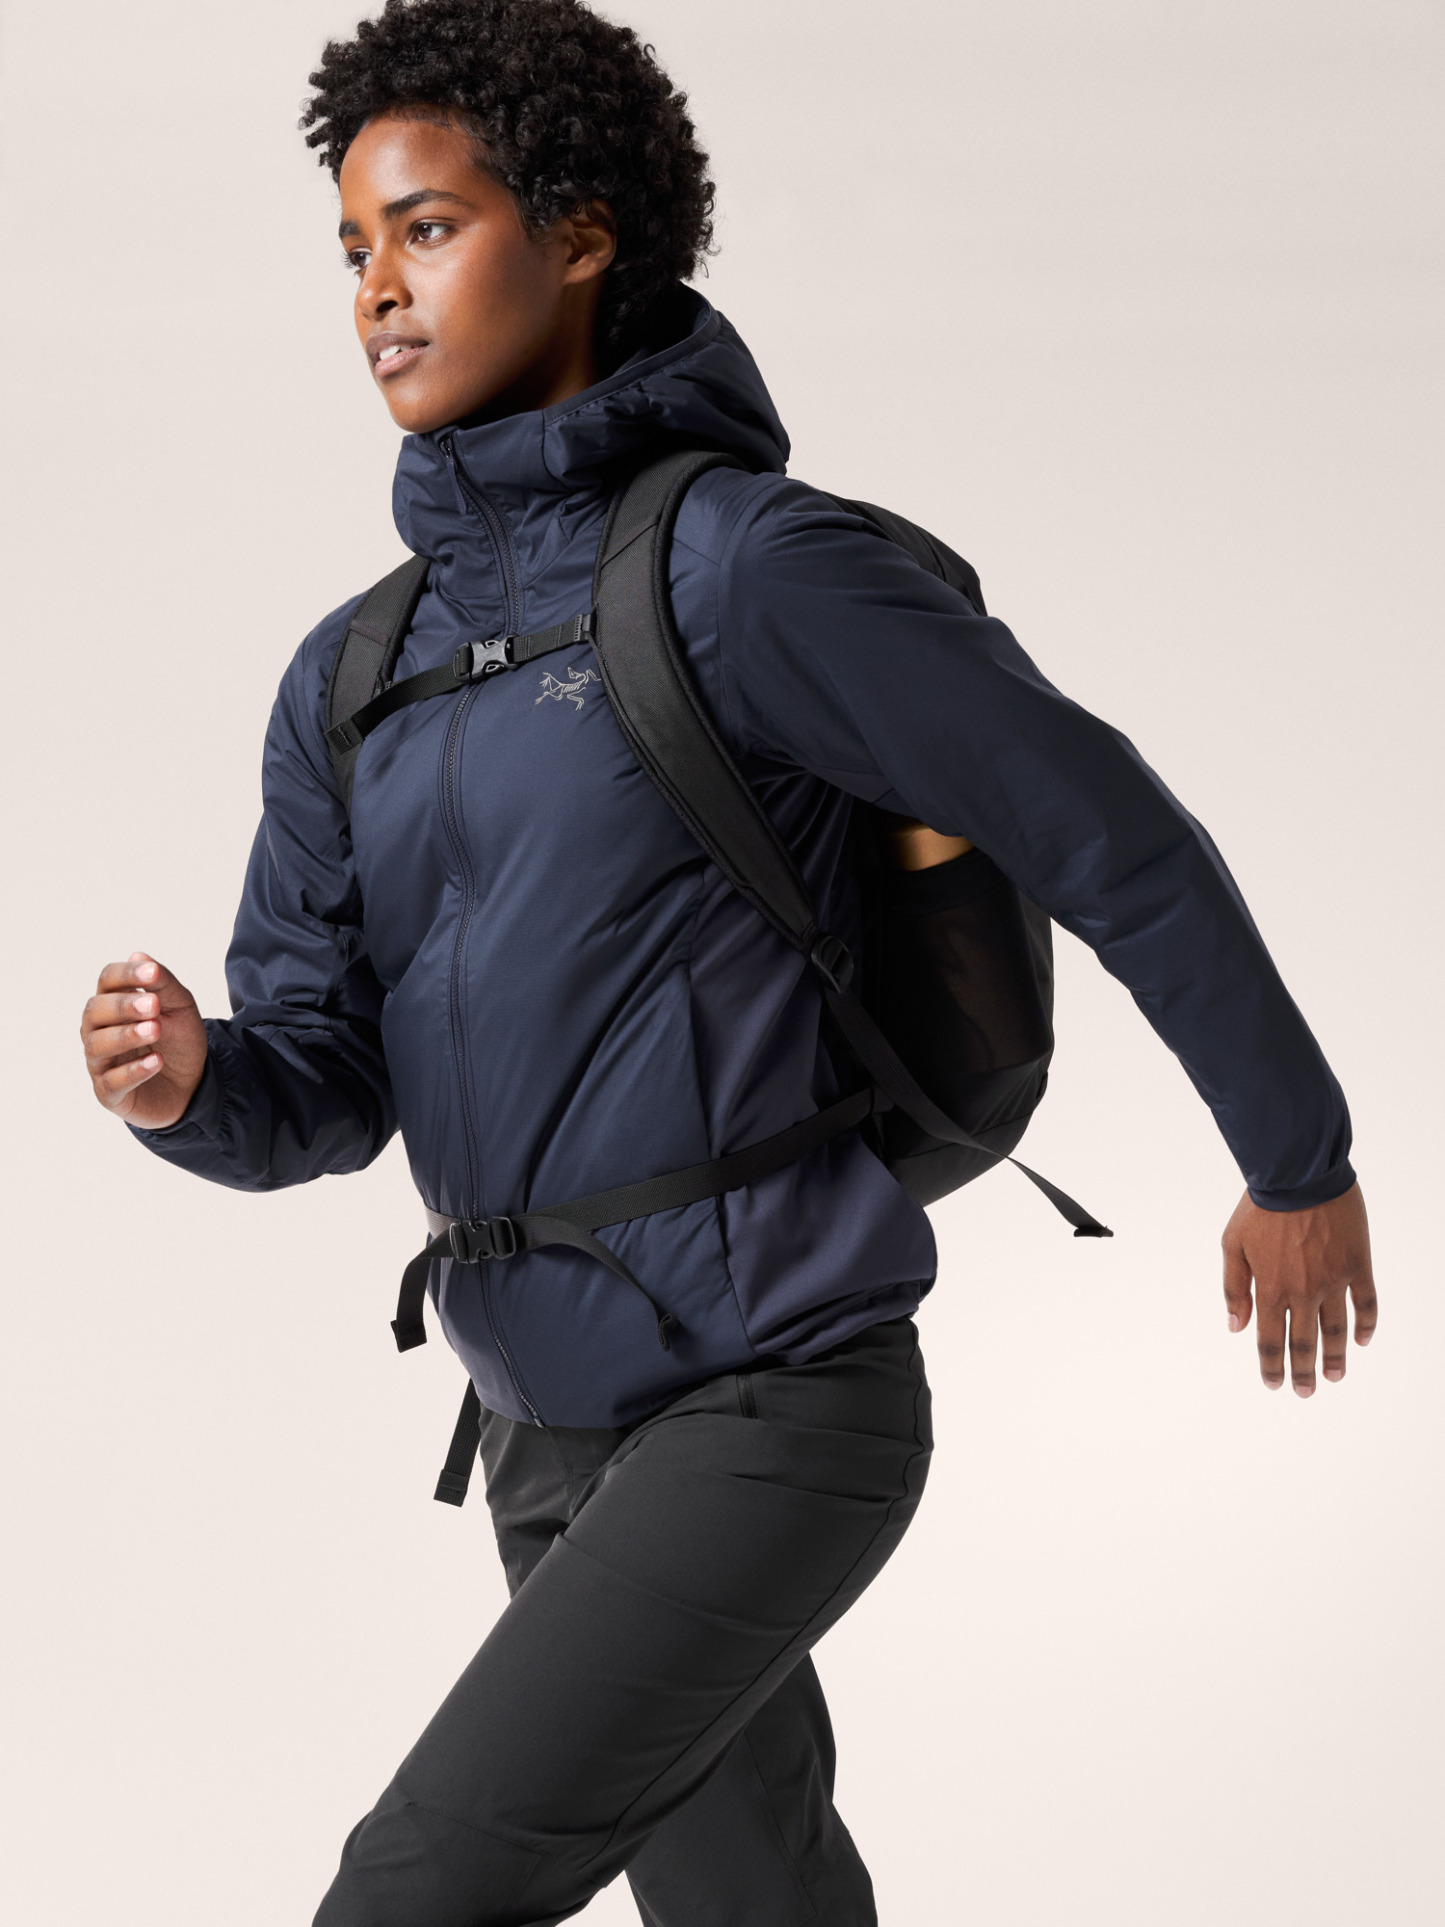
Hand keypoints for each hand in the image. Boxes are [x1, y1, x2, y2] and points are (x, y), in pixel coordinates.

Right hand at [81, 953, 208, 1129]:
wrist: (194, 1085)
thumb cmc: (179, 1040)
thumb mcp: (180, 1007)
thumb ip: (163, 983)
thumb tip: (138, 955)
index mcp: (113, 1004)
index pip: (108, 980)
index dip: (127, 974)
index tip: (152, 972)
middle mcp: (98, 1030)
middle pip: (95, 1011)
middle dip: (123, 1006)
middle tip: (154, 1005)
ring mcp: (101, 1062)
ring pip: (97, 1045)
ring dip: (126, 1035)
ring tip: (155, 1029)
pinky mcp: (109, 1093)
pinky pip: (112, 1081)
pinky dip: (134, 1070)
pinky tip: (156, 1061)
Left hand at [1222, 1183, 1377, 1395]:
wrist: (1297, 1174)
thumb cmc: (1260, 1207)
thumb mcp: (1232, 1245)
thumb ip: (1234, 1287)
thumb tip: (1236, 1325)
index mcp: (1270, 1289)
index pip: (1270, 1341)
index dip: (1272, 1367)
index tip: (1275, 1384)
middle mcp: (1303, 1292)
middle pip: (1304, 1343)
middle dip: (1303, 1371)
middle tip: (1305, 1392)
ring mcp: (1333, 1280)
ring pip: (1336, 1330)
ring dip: (1335, 1357)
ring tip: (1334, 1377)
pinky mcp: (1357, 1265)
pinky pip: (1366, 1303)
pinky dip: (1366, 1324)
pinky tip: (1362, 1339)